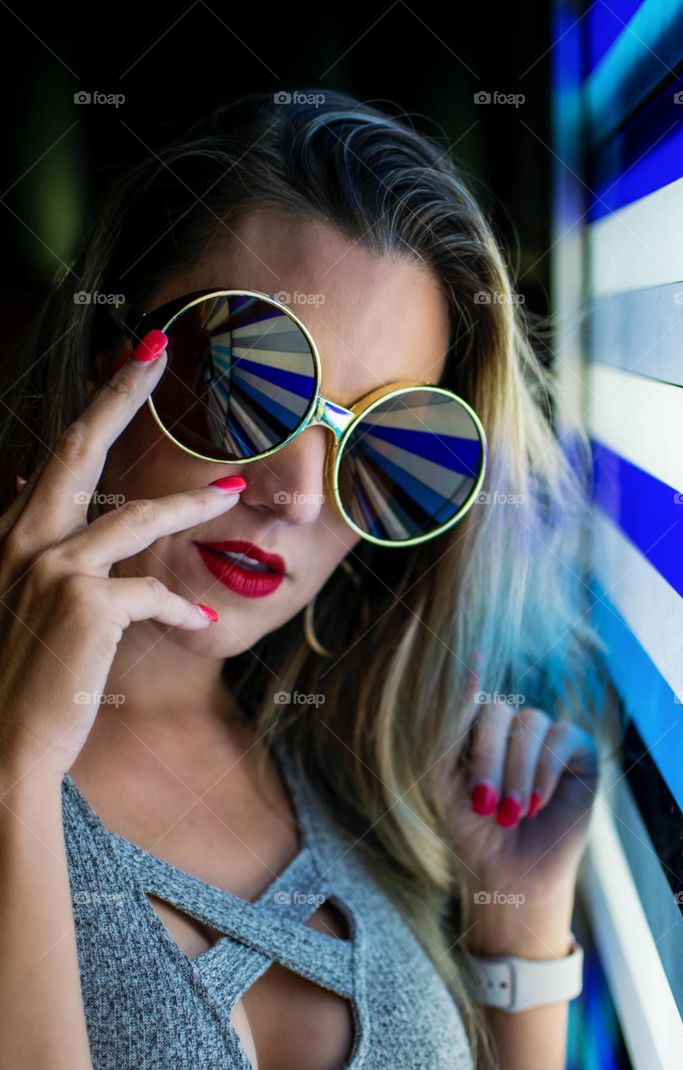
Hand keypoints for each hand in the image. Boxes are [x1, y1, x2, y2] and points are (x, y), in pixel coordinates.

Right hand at [0, 330, 244, 781]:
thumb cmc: (15, 682)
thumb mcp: (15, 604)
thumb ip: (35, 556)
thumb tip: (44, 509)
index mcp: (8, 539)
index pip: (54, 457)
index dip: (93, 405)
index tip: (126, 358)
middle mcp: (22, 542)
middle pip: (79, 450)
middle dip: (120, 392)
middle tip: (157, 348)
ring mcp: (53, 571)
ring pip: (136, 518)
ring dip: (189, 505)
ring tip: (233, 494)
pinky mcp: (86, 607)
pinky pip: (152, 592)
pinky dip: (178, 605)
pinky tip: (197, 618)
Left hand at [428, 658, 598, 955]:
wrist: (508, 871)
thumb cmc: (472, 828)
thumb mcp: (445, 778)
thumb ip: (450, 728)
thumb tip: (472, 665)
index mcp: (477, 728)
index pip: (472, 700)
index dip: (466, 697)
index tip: (469, 668)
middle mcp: (513, 726)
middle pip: (499, 712)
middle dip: (488, 760)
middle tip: (483, 804)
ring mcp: (547, 736)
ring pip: (530, 724)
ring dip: (516, 774)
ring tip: (510, 815)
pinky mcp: (579, 752)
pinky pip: (562, 738)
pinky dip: (544, 772)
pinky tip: (536, 804)